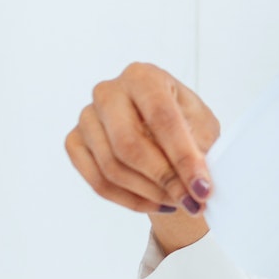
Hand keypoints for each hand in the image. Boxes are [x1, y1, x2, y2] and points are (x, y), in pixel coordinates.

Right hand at [64, 63, 219, 227]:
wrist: (160, 132)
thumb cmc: (185, 124)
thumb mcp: (202, 126)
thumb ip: (200, 148)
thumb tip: (200, 182)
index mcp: (143, 76)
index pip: (162, 118)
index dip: (183, 157)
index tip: (203, 188)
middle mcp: (108, 92)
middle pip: (129, 145)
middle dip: (164, 179)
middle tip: (191, 201)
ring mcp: (87, 117)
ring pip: (112, 168)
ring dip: (150, 194)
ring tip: (179, 201)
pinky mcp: (75, 142)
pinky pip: (98, 182)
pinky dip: (130, 200)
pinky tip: (156, 203)